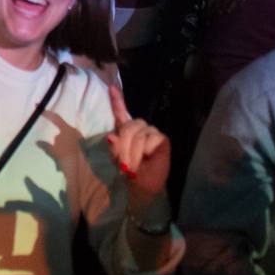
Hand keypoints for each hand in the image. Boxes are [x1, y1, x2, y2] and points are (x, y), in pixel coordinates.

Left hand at [106, 85, 169, 211]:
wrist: (143, 186)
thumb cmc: (130, 172)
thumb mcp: (117, 160)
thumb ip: (114, 148)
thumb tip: (111, 137)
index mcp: (127, 131)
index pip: (122, 113)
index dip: (117, 101)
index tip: (111, 88)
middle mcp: (140, 128)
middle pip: (129, 126)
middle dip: (124, 146)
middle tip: (124, 164)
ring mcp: (152, 132)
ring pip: (138, 134)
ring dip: (133, 152)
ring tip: (134, 165)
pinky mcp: (162, 139)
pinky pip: (150, 139)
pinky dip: (145, 152)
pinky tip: (148, 158)